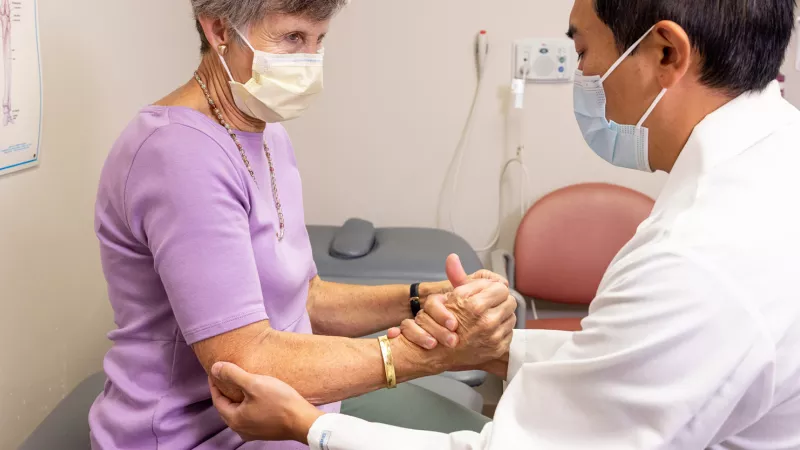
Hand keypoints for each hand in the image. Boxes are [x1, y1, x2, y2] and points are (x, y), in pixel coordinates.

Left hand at [209, 362, 322, 443]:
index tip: (216, 370)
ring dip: (238, 398)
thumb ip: (233, 375)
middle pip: (227, 407)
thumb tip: (214, 367)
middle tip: (226, 376)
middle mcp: (241, 429)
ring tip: (241, 384)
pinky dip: (248, 405)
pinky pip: (251, 416)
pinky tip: (257, 396)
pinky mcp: (265, 431)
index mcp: (235, 420)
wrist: (304, 421)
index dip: (215, 383)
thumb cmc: (280, 402)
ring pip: (239, 412)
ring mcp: (254, 432)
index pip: (217, 399)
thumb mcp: (255, 384)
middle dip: (225, 391)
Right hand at [398, 280, 515, 370]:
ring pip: (511, 317)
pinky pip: (509, 332)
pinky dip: (501, 330)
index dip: (494, 290)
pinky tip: (489, 331)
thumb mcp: (450, 296)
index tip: (489, 293)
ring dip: (502, 316)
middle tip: (490, 305)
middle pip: (510, 302)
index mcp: (475, 305)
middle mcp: (487, 321)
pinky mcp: (498, 348)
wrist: (440, 352)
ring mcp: (494, 337)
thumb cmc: (444, 323)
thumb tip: (457, 259)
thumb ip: (460, 277)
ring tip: (489, 318)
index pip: (501, 289)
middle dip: (501, 302)